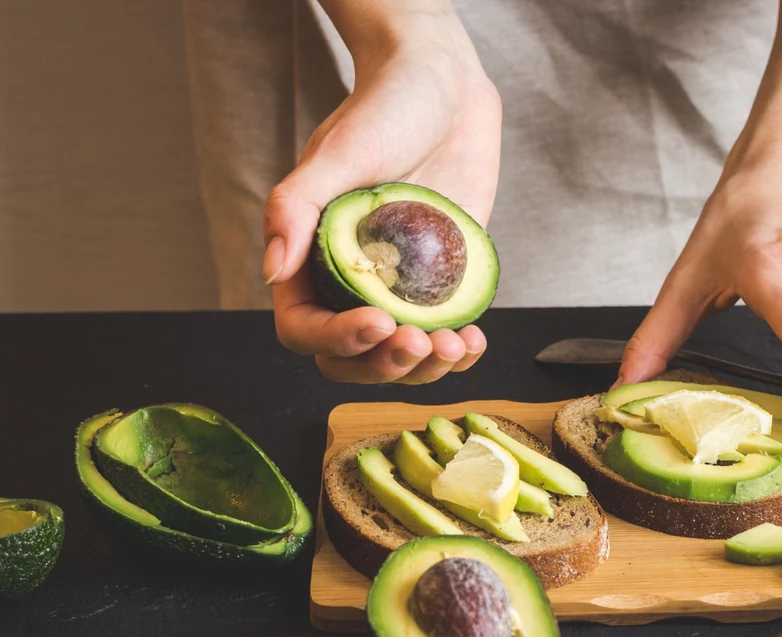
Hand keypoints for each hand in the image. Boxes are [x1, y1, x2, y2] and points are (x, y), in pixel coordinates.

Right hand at [262, 16, 498, 383]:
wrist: (443, 87)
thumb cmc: (384, 107)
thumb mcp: (339, 151)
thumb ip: (296, 208)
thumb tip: (271, 271)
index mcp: (310, 258)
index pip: (306, 329)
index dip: (337, 341)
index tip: (378, 323)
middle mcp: (352, 280)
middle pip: (354, 359)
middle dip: (386, 365)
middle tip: (420, 342)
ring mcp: (401, 286)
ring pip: (402, 357)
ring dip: (427, 368)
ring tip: (455, 346)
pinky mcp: (444, 280)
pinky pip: (445, 333)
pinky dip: (459, 351)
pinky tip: (474, 340)